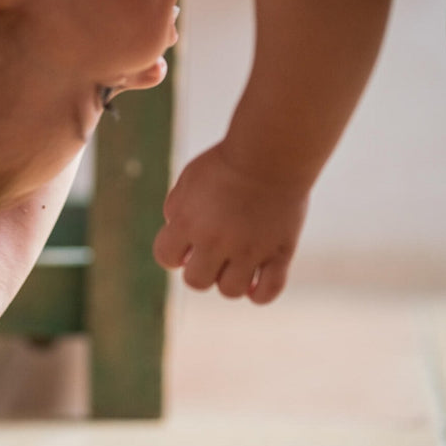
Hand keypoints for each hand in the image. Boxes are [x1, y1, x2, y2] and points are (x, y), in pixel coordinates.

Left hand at [152, 144, 309, 303]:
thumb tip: (177, 242)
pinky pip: (268, 292)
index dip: (173, 253)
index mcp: (188, 222)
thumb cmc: (227, 162)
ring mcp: (250, 249)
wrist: (272, 152)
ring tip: (236, 262)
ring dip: (228, 281)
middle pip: (196, 282)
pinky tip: (255, 281)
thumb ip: (176, 210)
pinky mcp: (280, 252)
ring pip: (230, 291)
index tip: (185, 244)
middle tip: (212, 253)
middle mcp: (217, 241)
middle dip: (200, 270)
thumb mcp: (188, 180)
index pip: (165, 257)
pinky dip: (259, 294)